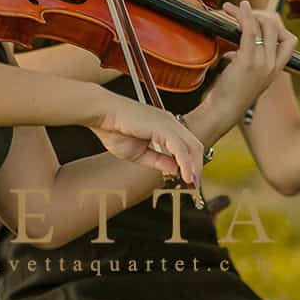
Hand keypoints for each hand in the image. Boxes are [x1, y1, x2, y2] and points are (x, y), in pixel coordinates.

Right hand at [87, 94, 203, 184]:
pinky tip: (185, 176)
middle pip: (195, 146)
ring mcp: (168, 123)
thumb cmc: (114, 129)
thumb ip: (159, 160)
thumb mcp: (140, 153)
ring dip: (194, 168)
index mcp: (164, 125)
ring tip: (192, 184)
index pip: (187, 145)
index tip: (190, 180)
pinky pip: (180, 148)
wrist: (102, 114)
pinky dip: (186, 164)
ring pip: (192, 147)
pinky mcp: (163, 127)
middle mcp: (170, 122)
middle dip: (198, 167)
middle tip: (195, 185)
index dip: (191, 163)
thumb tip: (175, 169)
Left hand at [208, 0, 295, 119]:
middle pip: (276, 28)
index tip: (260, 21)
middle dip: (259, 15)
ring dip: (247, 13)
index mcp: (276, 69)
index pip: (290, 41)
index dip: (277, 26)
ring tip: (231, 8)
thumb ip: (249, 60)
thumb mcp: (247, 76)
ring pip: (263, 27)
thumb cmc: (231, 95)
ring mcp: (262, 63)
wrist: (224, 111)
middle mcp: (273, 65)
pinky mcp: (248, 62)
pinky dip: (244, 16)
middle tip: (241, 12)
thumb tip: (237, 43)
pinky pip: (250, 31)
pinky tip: (236, 9)